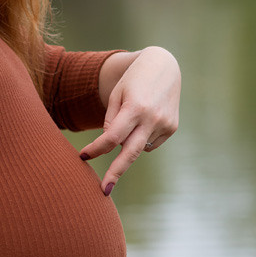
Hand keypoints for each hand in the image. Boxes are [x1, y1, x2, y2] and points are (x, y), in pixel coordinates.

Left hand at [81, 46, 179, 194]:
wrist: (164, 66)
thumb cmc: (133, 80)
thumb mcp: (117, 95)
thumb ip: (111, 120)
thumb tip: (112, 145)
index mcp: (135, 107)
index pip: (112, 136)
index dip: (96, 148)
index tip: (83, 156)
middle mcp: (152, 118)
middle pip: (130, 152)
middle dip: (116, 172)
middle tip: (103, 190)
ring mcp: (164, 125)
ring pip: (138, 146)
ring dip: (130, 139)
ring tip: (136, 113)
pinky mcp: (172, 128)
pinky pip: (149, 143)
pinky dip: (142, 137)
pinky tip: (146, 119)